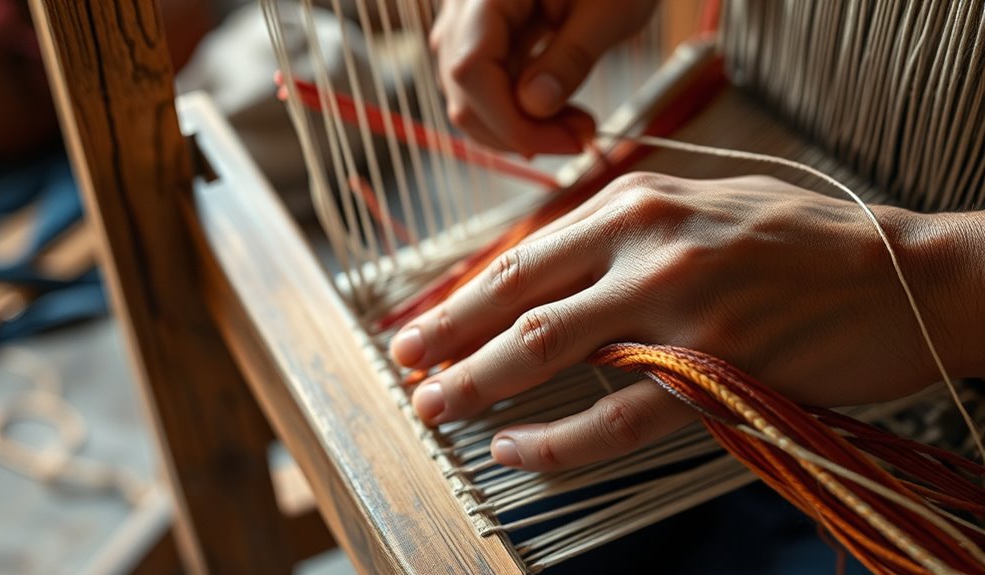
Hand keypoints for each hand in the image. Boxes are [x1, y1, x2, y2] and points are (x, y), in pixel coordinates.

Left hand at [390, 173, 984, 470]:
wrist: (911, 274)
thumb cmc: (803, 240)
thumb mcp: (705, 204)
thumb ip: (628, 229)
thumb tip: (554, 266)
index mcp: (639, 205)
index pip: (526, 255)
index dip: (465, 296)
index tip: (424, 326)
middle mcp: (648, 247)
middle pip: (519, 299)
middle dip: (450, 339)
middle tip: (407, 369)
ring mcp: (680, 307)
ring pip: (550, 352)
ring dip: (481, 387)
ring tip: (438, 411)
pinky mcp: (716, 368)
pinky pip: (618, 416)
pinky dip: (558, 441)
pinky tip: (517, 452)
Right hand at [430, 0, 658, 155]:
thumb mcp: (611, 8)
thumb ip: (571, 57)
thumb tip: (535, 107)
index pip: (471, 70)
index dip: (511, 120)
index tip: (568, 142)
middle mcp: (464, 5)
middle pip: (462, 90)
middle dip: (518, 129)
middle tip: (580, 137)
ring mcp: (469, 21)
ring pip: (470, 95)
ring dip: (518, 124)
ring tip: (576, 125)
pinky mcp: (485, 35)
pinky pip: (486, 83)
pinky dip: (519, 108)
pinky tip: (559, 109)